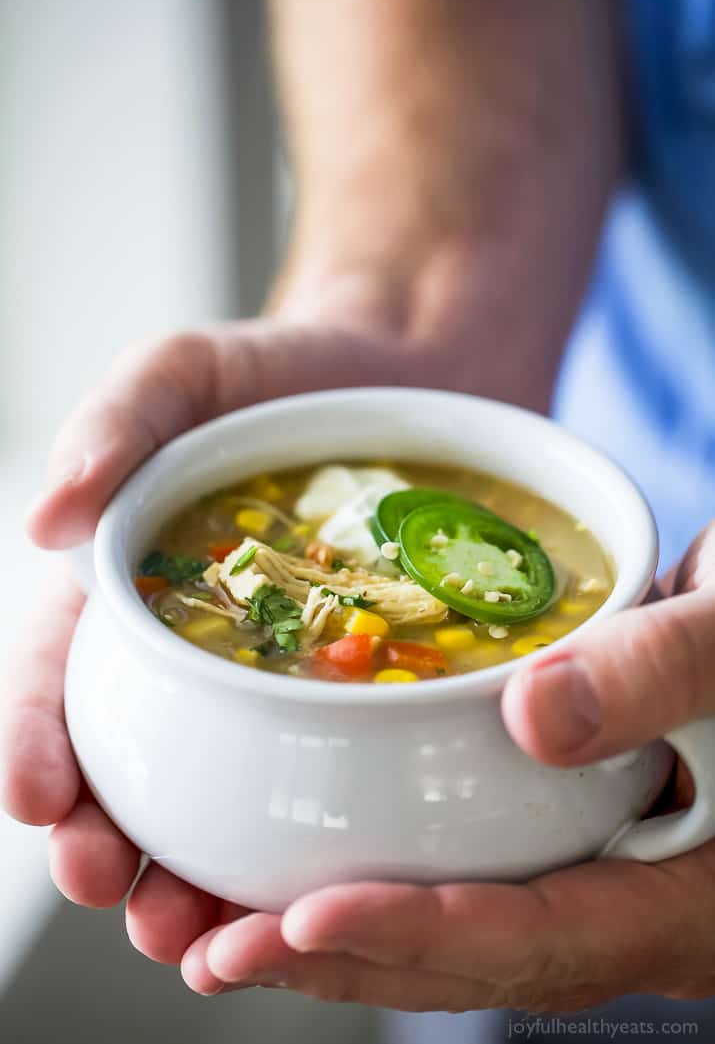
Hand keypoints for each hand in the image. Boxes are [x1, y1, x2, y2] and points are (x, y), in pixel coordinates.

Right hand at [0, 296, 427, 980]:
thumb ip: (114, 423)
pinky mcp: (353, 694)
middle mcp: (191, 651)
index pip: (60, 677)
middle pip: (128, 763)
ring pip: (216, 796)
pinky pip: (324, 773)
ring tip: (196, 930)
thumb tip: (43, 520)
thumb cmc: (282, 376)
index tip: (40, 803)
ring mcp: (273, 681)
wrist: (411, 382)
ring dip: (192, 874)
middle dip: (105, 839)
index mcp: (128, 587)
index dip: (37, 742)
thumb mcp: (186, 373)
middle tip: (114, 893)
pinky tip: (310, 885)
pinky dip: (300, 837)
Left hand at [178, 522, 714, 1009]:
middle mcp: (620, 903)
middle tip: (213, 951)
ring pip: (450, 933)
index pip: (538, 931)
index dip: (420, 934)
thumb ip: (663, 675)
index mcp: (679, 891)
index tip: (305, 919)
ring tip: (212, 936)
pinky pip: (453, 879)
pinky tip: (286, 871)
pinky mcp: (549, 834)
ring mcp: (582, 875)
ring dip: (329, 940)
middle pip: (469, 960)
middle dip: (336, 962)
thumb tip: (534, 716)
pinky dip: (366, 881)